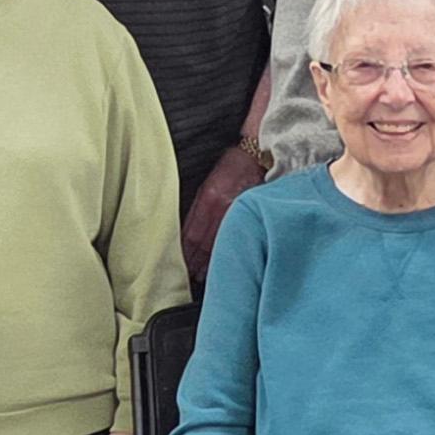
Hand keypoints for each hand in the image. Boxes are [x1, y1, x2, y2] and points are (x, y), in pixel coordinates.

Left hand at [180, 146, 263, 285]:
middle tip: (186, 279)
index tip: (176, 266)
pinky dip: (225, 254)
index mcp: (208, 198)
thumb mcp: (209, 182)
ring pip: (219, 246)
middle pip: (203, 244)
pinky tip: (221, 266)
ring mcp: (237, 214)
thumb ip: (200, 207)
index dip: (183, 253)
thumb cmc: (232, 166)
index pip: (191, 234)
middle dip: (193, 263)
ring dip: (208, 264)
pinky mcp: (249, 216)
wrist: (259, 155)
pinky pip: (234, 240)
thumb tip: (188, 234)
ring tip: (200, 278)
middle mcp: (221, 208)